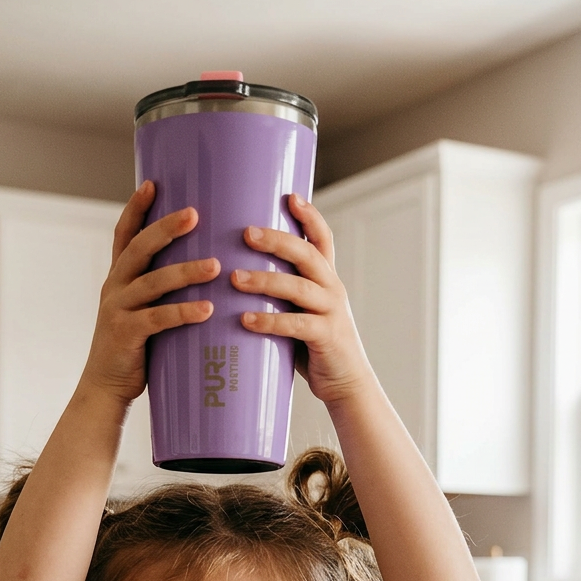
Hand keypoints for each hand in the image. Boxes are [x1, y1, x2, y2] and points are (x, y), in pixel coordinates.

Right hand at [82, 181, 219, 401]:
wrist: (105, 387)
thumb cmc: (134, 348)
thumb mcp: (140, 310)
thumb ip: (159, 290)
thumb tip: (203, 267)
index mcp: (117, 278)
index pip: (124, 234)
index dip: (136, 208)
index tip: (153, 183)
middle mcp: (114, 288)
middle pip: (139, 249)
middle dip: (166, 229)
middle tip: (195, 213)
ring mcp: (118, 310)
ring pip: (152, 283)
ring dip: (185, 272)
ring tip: (215, 266)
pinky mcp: (126, 335)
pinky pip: (157, 320)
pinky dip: (182, 313)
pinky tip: (207, 310)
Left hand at [231, 195, 374, 405]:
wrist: (346, 384)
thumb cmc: (314, 348)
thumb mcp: (302, 313)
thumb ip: (282, 296)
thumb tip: (237, 277)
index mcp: (327, 280)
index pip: (322, 239)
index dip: (309, 216)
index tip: (289, 195)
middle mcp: (332, 289)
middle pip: (306, 254)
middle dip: (276, 240)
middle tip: (245, 232)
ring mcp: (331, 312)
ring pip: (297, 288)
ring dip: (264, 280)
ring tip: (234, 277)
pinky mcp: (326, 337)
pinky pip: (295, 325)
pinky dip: (268, 321)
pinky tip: (245, 319)